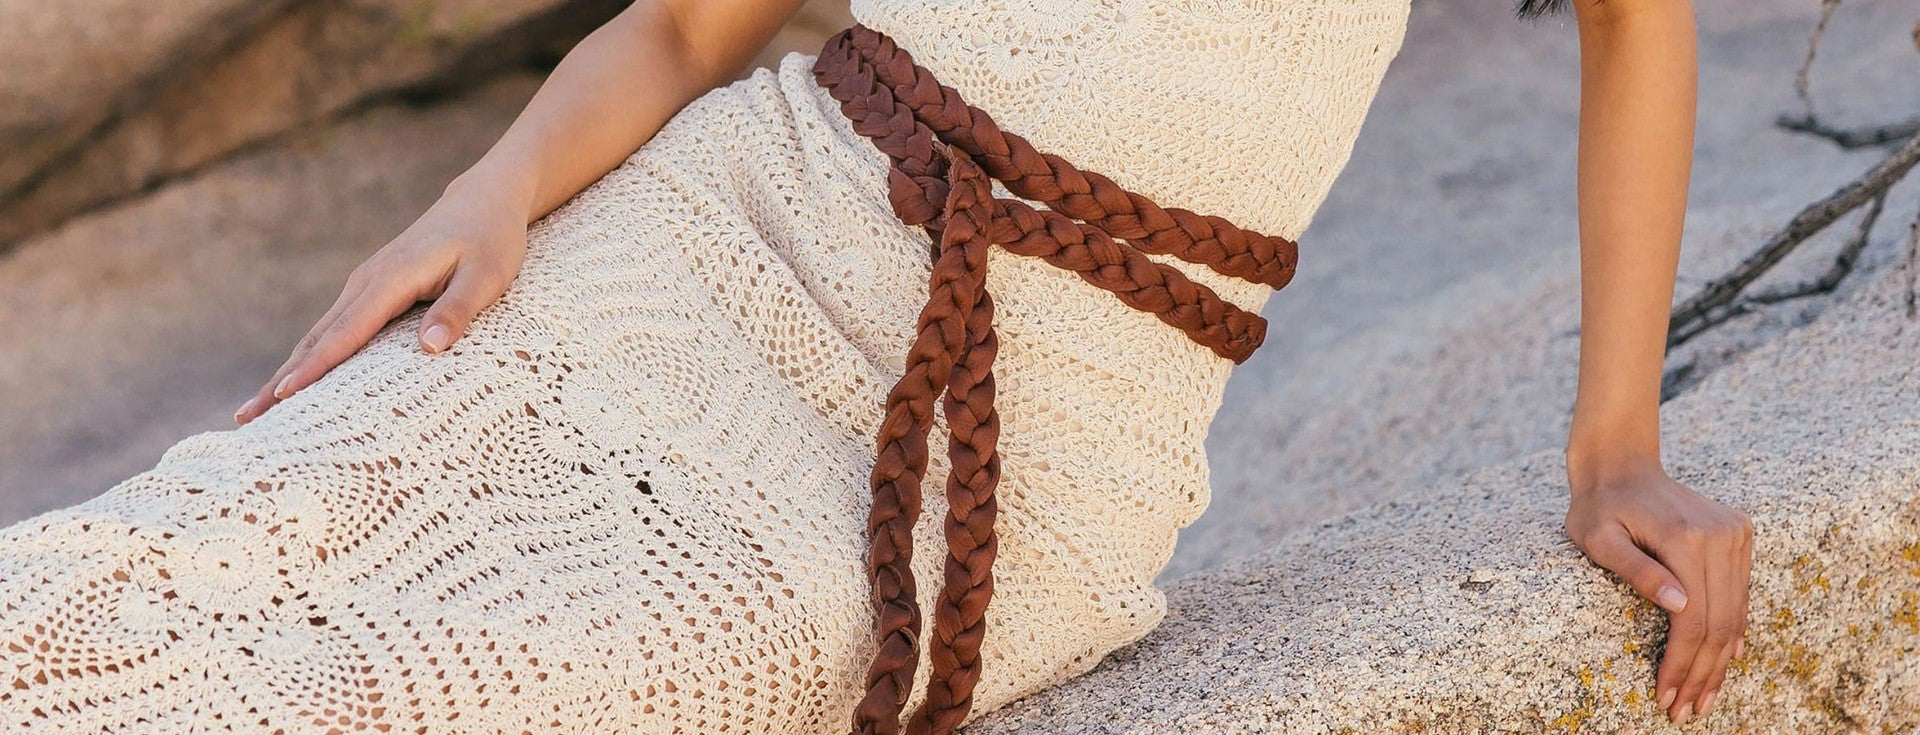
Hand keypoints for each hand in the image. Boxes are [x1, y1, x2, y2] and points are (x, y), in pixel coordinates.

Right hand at [234, 183, 529, 423]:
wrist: (481, 202)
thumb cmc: (490, 240)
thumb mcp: (487, 276)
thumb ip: (458, 310)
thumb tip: (428, 348)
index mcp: (392, 280)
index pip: (346, 332)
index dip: (315, 368)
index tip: (284, 397)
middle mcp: (367, 282)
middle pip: (318, 339)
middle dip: (282, 379)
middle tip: (247, 419)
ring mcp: (364, 285)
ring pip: (319, 335)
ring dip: (287, 371)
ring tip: (255, 411)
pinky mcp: (371, 291)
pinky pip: (334, 329)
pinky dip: (310, 357)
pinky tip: (297, 382)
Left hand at [1564, 452, 1752, 725]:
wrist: (1621, 465)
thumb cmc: (1598, 507)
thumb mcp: (1598, 539)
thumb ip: (1637, 571)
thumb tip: (1680, 605)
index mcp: (1686, 538)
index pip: (1693, 619)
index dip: (1682, 664)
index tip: (1667, 697)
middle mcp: (1720, 536)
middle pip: (1719, 622)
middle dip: (1702, 673)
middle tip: (1685, 712)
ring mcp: (1734, 534)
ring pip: (1735, 613)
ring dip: (1719, 660)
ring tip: (1702, 698)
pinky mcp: (1738, 534)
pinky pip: (1740, 594)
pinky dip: (1731, 631)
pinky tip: (1723, 662)